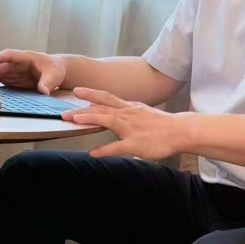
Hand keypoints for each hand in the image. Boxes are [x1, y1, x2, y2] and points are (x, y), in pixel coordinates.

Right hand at [0, 49, 66, 95]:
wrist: (57, 72)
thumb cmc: (55, 69)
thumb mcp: (54, 75)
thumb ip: (47, 82)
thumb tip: (43, 91)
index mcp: (26, 57)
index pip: (9, 55)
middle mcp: (17, 63)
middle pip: (0, 66)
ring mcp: (14, 71)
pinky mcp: (13, 79)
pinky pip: (1, 81)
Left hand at [63, 88, 189, 159]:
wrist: (180, 131)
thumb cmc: (161, 124)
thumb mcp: (142, 112)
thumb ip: (126, 112)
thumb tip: (113, 111)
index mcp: (129, 107)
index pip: (107, 98)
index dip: (91, 94)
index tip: (76, 91)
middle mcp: (128, 114)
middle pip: (102, 107)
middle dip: (82, 109)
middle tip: (64, 112)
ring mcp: (131, 128)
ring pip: (108, 120)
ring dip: (90, 119)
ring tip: (74, 121)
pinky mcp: (136, 143)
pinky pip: (117, 147)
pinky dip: (104, 149)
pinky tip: (93, 153)